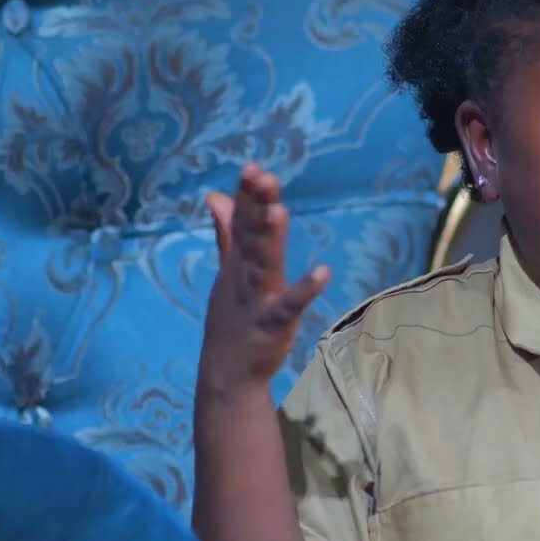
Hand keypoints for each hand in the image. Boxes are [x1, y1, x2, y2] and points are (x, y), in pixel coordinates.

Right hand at [199, 163, 330, 394]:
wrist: (227, 373)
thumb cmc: (233, 317)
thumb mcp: (228, 271)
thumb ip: (226, 233)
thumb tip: (216, 195)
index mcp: (236, 261)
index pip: (240, 221)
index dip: (246, 195)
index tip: (253, 167)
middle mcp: (243, 275)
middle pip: (250, 236)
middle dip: (256, 207)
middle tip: (262, 178)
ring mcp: (257, 299)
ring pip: (263, 264)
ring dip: (269, 239)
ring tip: (279, 211)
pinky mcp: (273, 323)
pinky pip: (289, 305)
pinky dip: (304, 290)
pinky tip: (322, 272)